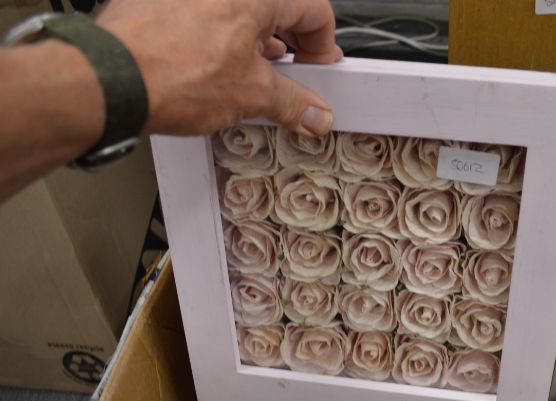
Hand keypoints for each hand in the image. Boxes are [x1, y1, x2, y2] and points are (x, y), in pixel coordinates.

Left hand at [97, 0, 341, 136]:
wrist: (110, 78)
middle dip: (289, 45)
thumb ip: (292, 102)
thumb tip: (314, 112)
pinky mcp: (162, 0)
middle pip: (276, 8)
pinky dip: (219, 38)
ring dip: (254, 42)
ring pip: (239, 11)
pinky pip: (205, 14)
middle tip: (291, 77)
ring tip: (251, 79)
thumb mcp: (250, 94)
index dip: (324, 45)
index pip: (314, 9)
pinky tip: (213, 69)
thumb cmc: (171, 73)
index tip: (319, 69)